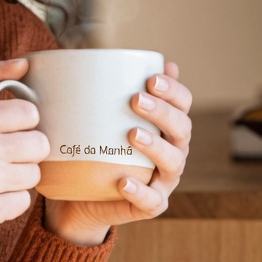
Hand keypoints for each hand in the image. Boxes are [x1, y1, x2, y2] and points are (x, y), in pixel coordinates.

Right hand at [0, 58, 50, 261]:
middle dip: (24, 153)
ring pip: (34, 175)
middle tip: (1, 158)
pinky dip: (9, 203)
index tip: (5, 133)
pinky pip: (24, 202)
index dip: (21, 124)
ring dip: (17, 179)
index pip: (30, 113)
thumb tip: (24, 64)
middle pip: (39, 145)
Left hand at [43, 62, 192, 244]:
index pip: (182, 103)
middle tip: (135, 100)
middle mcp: (172, 151)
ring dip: (156, 146)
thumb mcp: (98, 118)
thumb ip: (106, 91)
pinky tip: (124, 181)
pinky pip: (152, 201)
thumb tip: (100, 56)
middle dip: (163, 112)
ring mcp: (163, 181)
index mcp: (166, 126)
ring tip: (132, 134)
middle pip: (182, 129)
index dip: (173, 90)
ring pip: (173, 163)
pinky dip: (140, 191)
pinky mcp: (149, 206)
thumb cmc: (93, 149)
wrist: (78, 198)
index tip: (151, 78)